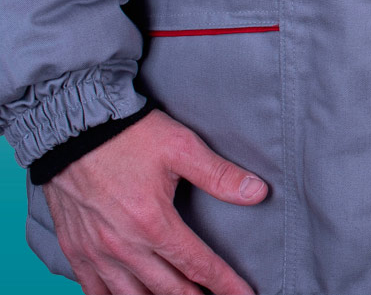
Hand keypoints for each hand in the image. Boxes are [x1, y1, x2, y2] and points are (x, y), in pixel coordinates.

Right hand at [43, 108, 265, 294]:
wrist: (76, 129)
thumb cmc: (131, 136)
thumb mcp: (182, 147)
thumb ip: (219, 175)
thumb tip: (258, 192)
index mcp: (153, 223)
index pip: (198, 265)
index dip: (225, 284)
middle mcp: (124, 246)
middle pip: (168, 289)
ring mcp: (96, 252)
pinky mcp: (75, 250)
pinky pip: (94, 291)